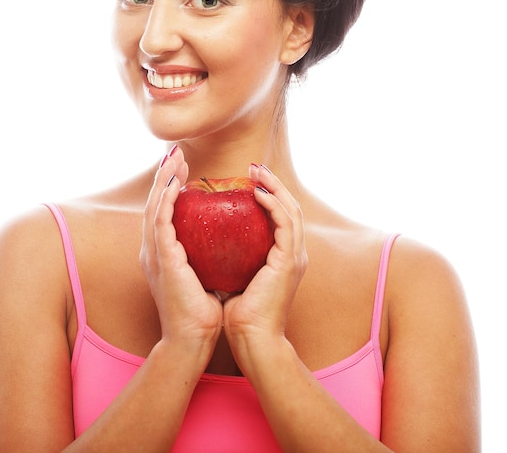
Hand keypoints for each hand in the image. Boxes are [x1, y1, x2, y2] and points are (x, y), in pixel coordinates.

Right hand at [140, 147, 222, 357]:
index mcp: (162, 253)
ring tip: (174, 159)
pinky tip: (173, 184)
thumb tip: (226, 242)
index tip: (182, 169)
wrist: (192, 338)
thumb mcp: (203, 275)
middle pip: (154, 203)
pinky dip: (164, 201)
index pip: (163, 211)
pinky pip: (160, 222)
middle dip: (163, 176)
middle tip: (175, 153)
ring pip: (153, 207)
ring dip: (162, 180)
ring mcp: (154, 254)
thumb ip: (206, 256)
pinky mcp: (161, 259)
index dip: (169, 187)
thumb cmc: (202, 311)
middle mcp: (152, 250)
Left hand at [223, 165, 306, 346]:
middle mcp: (294, 253)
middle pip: (289, 207)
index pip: (280, 216)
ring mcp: (295, 257)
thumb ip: (232, 256)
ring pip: (291, 209)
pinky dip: (272, 204)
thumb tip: (210, 239)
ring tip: (256, 171)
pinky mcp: (290, 261)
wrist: (251, 339)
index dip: (269, 194)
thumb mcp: (235, 276)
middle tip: (254, 167)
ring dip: (275, 186)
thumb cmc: (239, 313)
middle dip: (273, 183)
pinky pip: (284, 223)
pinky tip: (256, 192)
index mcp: (283, 257)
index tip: (249, 179)